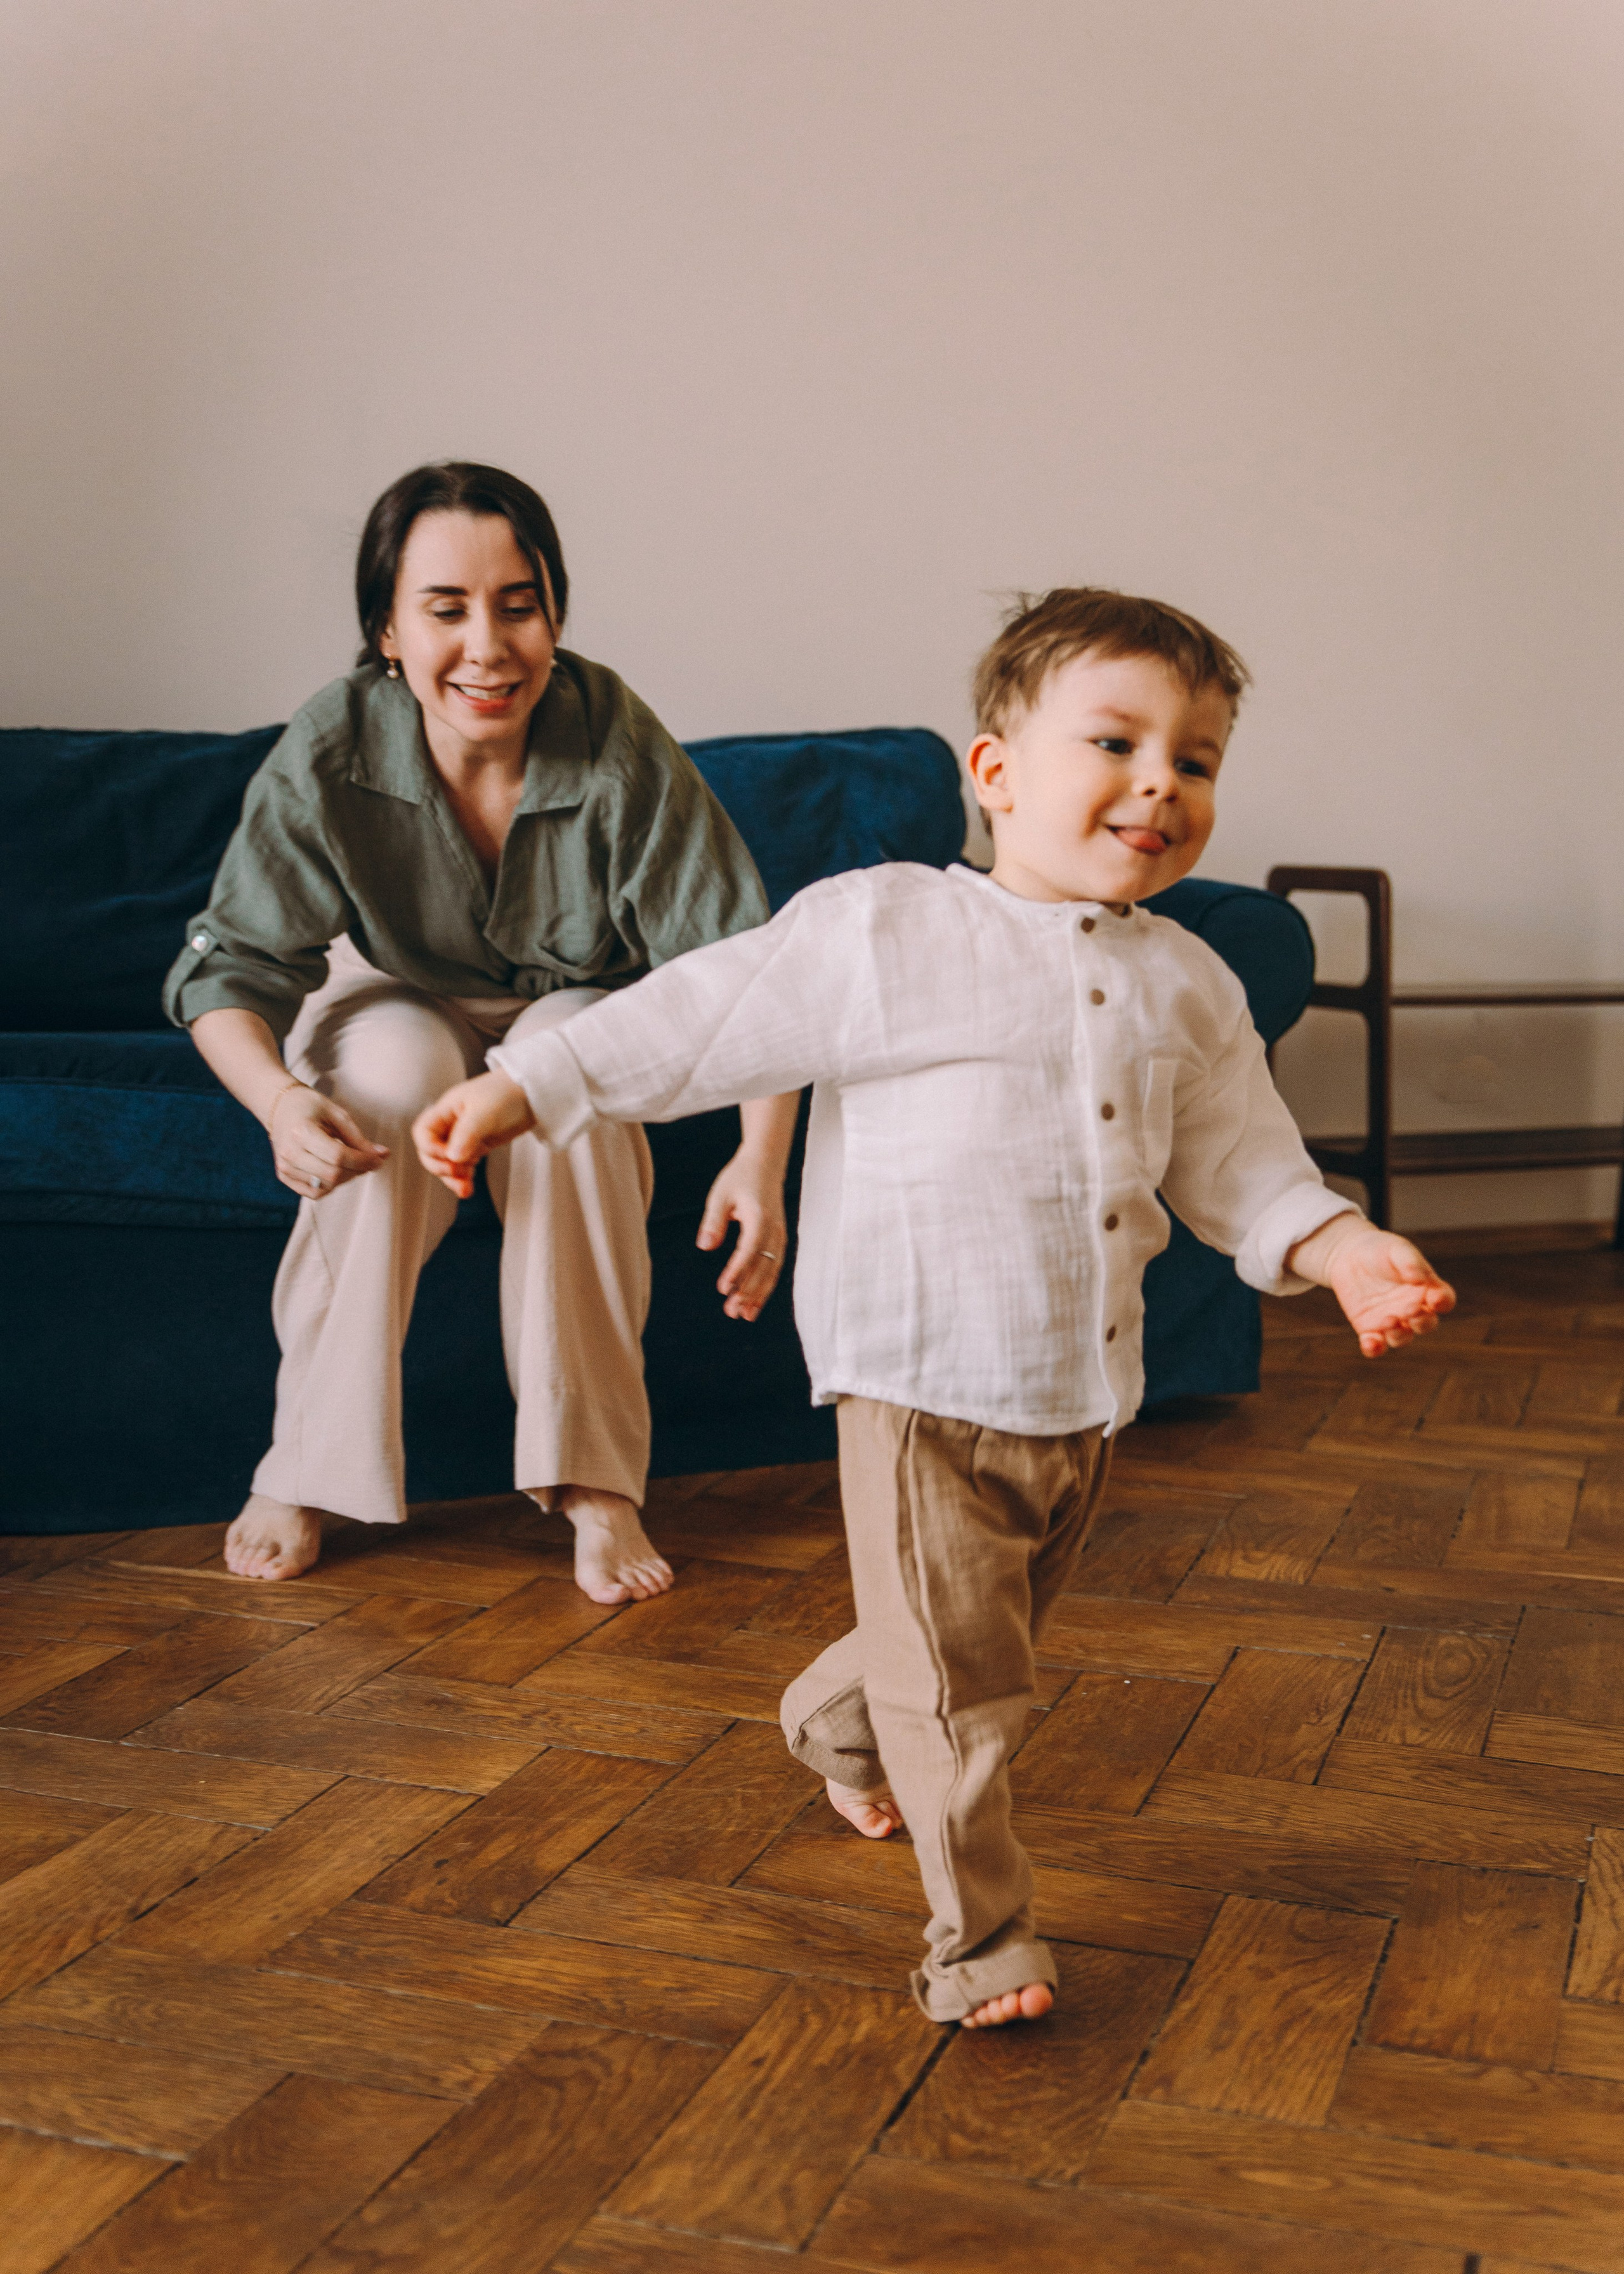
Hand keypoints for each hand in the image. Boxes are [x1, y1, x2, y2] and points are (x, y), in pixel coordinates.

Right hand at [269, 1083, 387, 1200]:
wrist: (280, 1107)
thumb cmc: (312, 1107)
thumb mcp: (338, 1115)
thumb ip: (358, 1139)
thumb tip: (383, 1155)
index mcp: (302, 1132)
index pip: (338, 1156)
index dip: (363, 1160)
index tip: (379, 1158)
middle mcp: (290, 1152)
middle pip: (332, 1174)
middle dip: (358, 1170)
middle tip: (370, 1160)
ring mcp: (284, 1167)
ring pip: (325, 1186)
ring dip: (346, 1178)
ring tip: (352, 1162)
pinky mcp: (283, 1175)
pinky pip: (313, 1192)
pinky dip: (331, 1186)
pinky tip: (337, 1170)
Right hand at [411, 1070, 534, 1197]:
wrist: (532, 1093)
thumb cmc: (507, 1092)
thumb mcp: (485, 1111)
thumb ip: (468, 1133)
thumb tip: (453, 1157)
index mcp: (447, 1110)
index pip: (423, 1133)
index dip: (430, 1148)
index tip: (449, 1156)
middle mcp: (452, 1124)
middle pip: (431, 1152)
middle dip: (440, 1166)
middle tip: (458, 1172)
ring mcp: (464, 1137)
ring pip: (447, 1162)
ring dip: (452, 1178)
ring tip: (464, 1188)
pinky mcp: (478, 1146)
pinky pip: (463, 1166)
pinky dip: (464, 1178)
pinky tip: (469, 1188)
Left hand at [699, 1143, 788, 1321]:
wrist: (765, 1163)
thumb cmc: (739, 1177)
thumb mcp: (720, 1195)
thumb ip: (713, 1221)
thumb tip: (705, 1247)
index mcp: (760, 1218)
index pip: (749, 1250)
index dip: (737, 1270)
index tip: (723, 1288)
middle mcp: (774, 1230)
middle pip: (763, 1266)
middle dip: (748, 1291)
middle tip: (732, 1313)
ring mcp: (780, 1235)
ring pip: (772, 1271)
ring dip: (759, 1294)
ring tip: (744, 1316)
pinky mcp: (779, 1239)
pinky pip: (774, 1267)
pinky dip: (765, 1286)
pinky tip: (753, 1302)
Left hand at [1288, 1214, 1455, 1356]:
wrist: (1348, 1255)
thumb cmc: (1379, 1250)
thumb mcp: (1396, 1249)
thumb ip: (1410, 1262)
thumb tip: (1421, 1279)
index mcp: (1426, 1288)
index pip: (1444, 1301)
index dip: (1443, 1302)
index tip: (1434, 1299)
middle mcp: (1413, 1308)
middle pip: (1426, 1324)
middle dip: (1422, 1322)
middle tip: (1410, 1310)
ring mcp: (1392, 1320)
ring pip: (1402, 1337)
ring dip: (1399, 1334)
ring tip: (1389, 1320)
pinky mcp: (1369, 1328)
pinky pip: (1376, 1345)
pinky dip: (1374, 1348)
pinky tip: (1370, 1343)